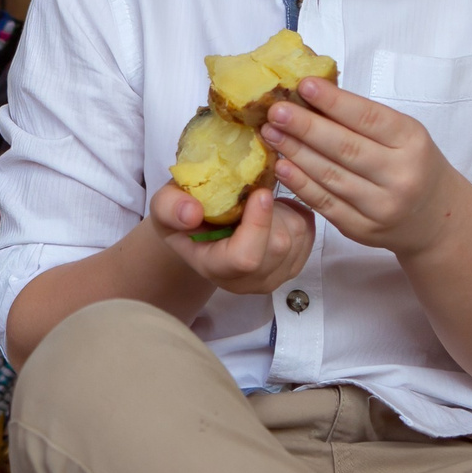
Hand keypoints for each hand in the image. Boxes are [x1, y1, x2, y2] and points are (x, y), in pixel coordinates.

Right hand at [148, 180, 313, 296]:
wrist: (200, 232)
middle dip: (271, 210)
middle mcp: (248, 281)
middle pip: (278, 246)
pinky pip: (307, 231)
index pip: (245, 258)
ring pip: (296, 236)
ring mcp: (274, 276)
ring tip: (256, 204)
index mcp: (215, 268)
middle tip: (252, 190)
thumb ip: (171, 208)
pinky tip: (272, 211)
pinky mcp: (294, 264)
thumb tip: (191, 212)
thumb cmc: (183, 218)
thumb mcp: (164, 206)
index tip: (260, 193)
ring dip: (282, 209)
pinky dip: (294, 212)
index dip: (257, 226)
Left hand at [263, 78, 470, 257]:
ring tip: (271, 133)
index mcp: (412, 142)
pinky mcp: (362, 229)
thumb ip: (363, 118)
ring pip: (331, 176)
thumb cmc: (413, 164)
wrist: (436, 218)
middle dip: (305, 127)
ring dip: (296, 153)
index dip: (334, 102)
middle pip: (345, 148)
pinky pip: (325, 204)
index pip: (369, 118)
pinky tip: (281, 166)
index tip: (304, 85)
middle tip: (276, 111)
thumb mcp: (404, 135)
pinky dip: (300, 184)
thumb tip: (311, 94)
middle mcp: (401, 175)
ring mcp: (382, 206)